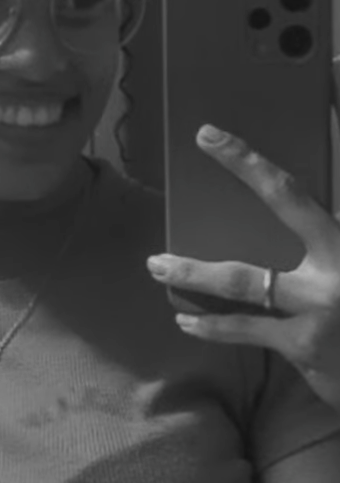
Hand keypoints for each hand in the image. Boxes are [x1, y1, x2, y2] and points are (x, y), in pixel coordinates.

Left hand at [146, 124, 339, 414]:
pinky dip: (211, 326)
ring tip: (160, 267)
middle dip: (240, 172)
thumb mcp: (335, 267)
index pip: (291, 192)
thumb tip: (263, 224)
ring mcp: (320, 305)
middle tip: (200, 146)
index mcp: (339, 242)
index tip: (211, 138)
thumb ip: (315, 247)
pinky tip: (186, 320)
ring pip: (243, 281)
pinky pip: (245, 328)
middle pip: (281, 207)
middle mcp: (335, 266)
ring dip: (195, 273)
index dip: (250, 162)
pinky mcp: (304, 344)